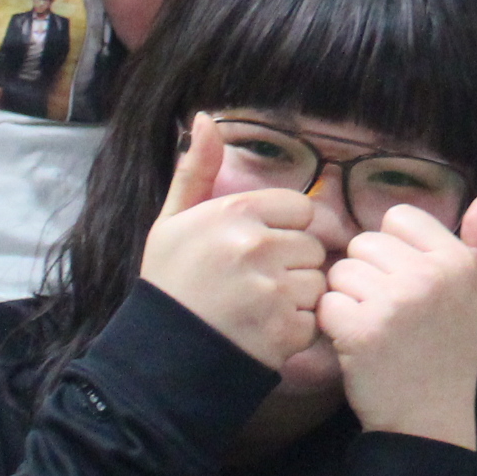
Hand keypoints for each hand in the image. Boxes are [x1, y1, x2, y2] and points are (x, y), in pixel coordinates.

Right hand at [140, 115, 327, 369]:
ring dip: (296, 299)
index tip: (255, 252)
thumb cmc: (169, 285)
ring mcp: (272, 290)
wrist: (158, 358)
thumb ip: (196, 170)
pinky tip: (262, 332)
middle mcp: (257, 246)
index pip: (301, 210)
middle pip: (313, 247)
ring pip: (317, 283)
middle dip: (292, 266)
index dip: (283, 232)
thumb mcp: (172, 222)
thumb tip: (206, 117)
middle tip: (254, 285)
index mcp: (236, 212)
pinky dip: (294, 330)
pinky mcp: (284, 330)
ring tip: (258, 309)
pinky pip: (313, 319)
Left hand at [319, 192, 476, 446]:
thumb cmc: (451, 354)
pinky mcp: (360, 329)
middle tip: (388, 311)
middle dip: (367, 273)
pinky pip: (326, 303)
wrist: (429, 418)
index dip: (393, 248)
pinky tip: (356, 343)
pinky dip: (332, 324)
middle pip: (365, 242)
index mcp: (457, 260)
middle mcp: (429, 275)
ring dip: (347, 298)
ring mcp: (394, 302)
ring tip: (372, 326)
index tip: (405, 281)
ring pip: (341, 271)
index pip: (399, 217)